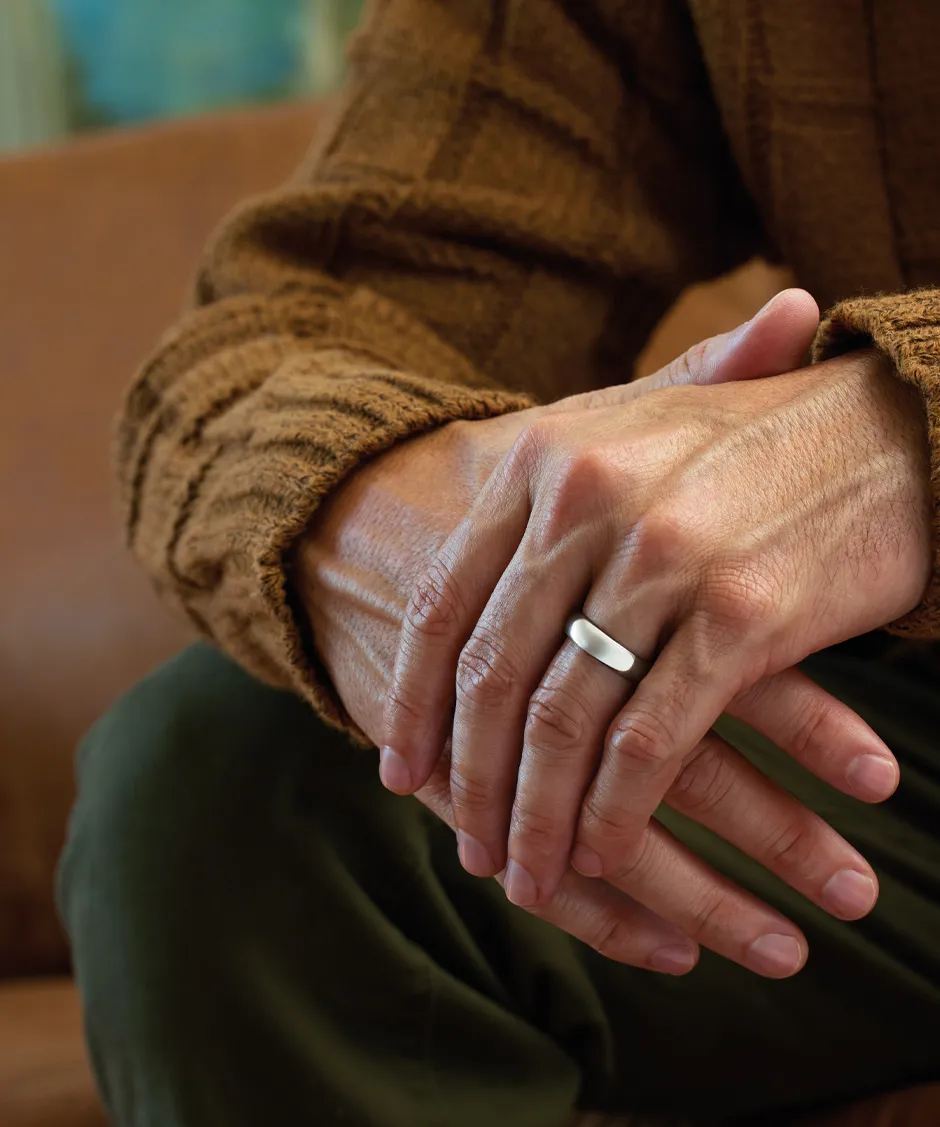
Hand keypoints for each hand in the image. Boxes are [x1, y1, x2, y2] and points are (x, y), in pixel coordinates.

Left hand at [384, 291, 932, 977]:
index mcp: (542, 457)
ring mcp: (661, 558)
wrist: (892, 428)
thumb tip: (450, 612)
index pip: (443, 605)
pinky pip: (646, 743)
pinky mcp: (737, 617)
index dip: (412, 701)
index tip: (400, 773)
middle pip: (494, 675)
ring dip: (537, 818)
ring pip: (563, 722)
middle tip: (473, 850)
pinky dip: (615, 814)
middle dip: (473, 782)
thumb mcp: (627, 443)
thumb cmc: (748, 450)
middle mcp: (587, 500)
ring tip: (527, 876)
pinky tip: (601, 855)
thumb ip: (543, 510)